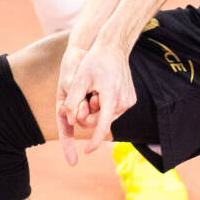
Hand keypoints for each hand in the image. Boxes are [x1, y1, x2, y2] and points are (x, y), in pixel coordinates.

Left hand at [56, 42, 135, 166]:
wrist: (114, 47)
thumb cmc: (94, 60)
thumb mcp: (80, 79)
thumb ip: (74, 100)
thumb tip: (69, 119)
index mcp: (111, 98)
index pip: (102, 127)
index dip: (94, 141)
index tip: (87, 152)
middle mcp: (124, 102)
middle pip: (101, 121)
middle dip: (89, 117)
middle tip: (82, 101)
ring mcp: (129, 101)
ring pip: (107, 116)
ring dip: (98, 110)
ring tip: (94, 91)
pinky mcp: (131, 99)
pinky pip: (114, 110)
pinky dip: (106, 106)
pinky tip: (103, 89)